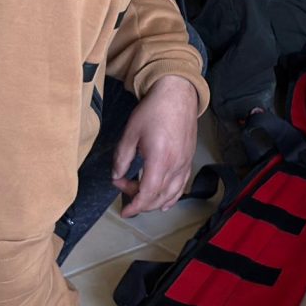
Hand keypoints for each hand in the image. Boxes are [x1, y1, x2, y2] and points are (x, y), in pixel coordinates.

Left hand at [113, 74, 202, 215]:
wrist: (177, 94)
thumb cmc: (154, 110)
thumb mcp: (130, 133)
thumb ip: (121, 158)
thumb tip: (117, 175)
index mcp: (160, 159)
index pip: (148, 194)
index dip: (135, 206)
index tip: (125, 211)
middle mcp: (176, 165)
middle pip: (159, 197)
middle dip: (139, 201)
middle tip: (124, 187)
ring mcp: (185, 163)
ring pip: (172, 195)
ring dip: (155, 201)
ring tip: (140, 196)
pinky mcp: (189, 160)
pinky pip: (182, 186)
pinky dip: (172, 197)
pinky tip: (164, 201)